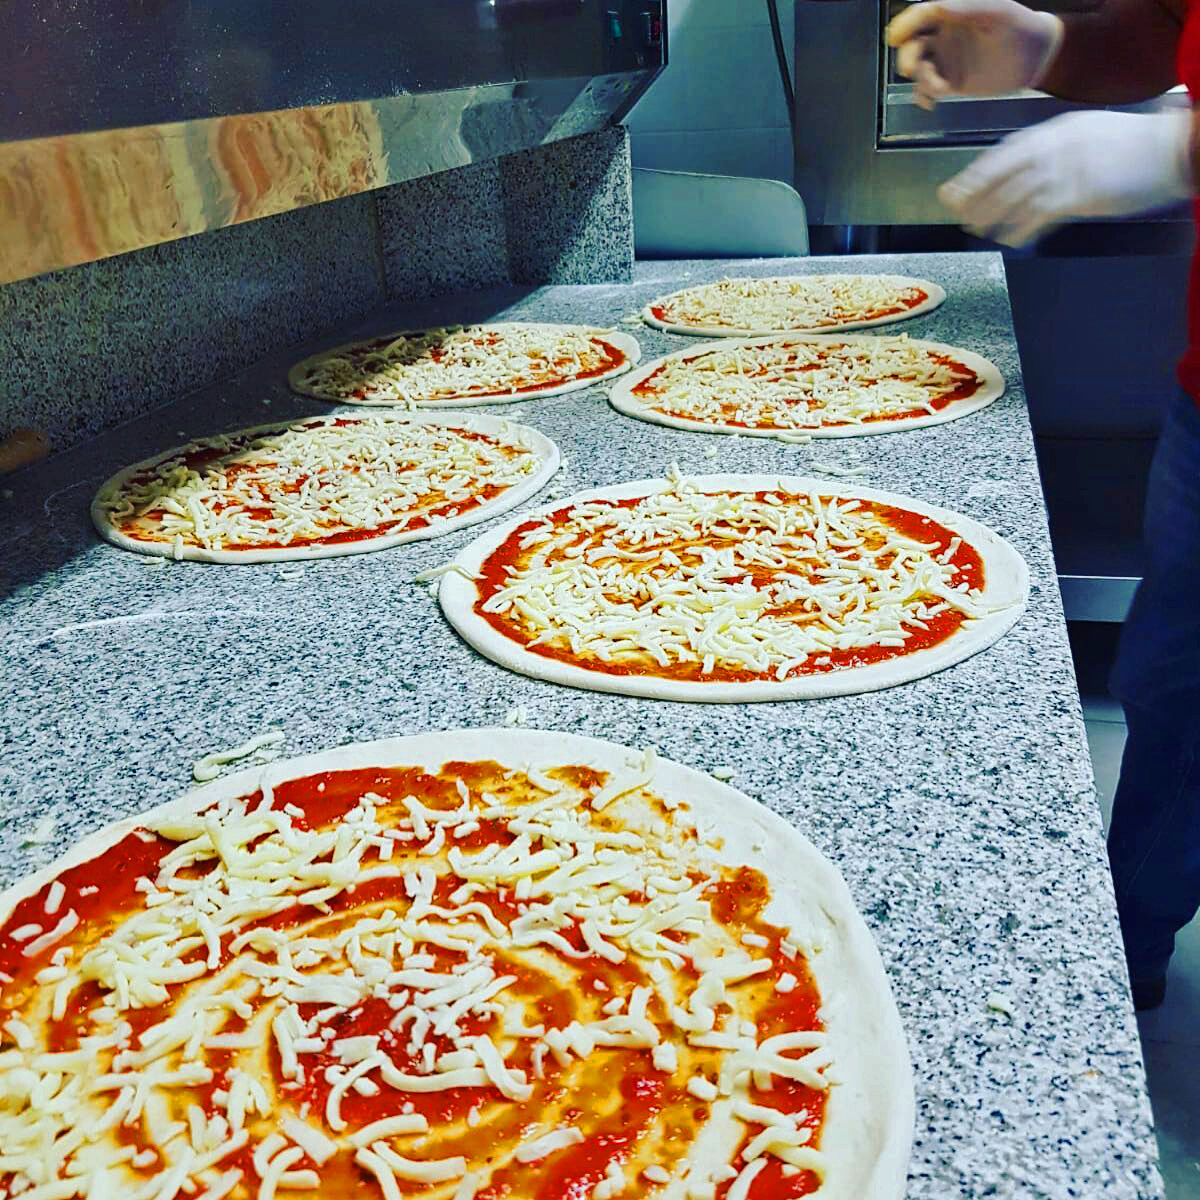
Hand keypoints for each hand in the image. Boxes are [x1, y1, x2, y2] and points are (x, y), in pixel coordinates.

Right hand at [886, 0, 1063, 109]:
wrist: (1035, 58)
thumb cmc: (1019, 27)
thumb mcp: (995, 12)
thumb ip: (965, 7)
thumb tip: (934, 7)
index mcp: (952, 14)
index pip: (922, 15)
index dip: (905, 24)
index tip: (893, 37)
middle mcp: (943, 36)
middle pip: (913, 43)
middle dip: (907, 56)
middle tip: (911, 69)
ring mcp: (945, 59)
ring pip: (918, 68)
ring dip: (921, 80)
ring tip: (940, 89)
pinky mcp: (949, 81)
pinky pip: (926, 89)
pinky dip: (923, 96)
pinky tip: (931, 103)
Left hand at [938, 109, 1193, 246]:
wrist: (1170, 149)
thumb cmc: (1134, 146)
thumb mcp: (1089, 135)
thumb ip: (1058, 149)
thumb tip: (1032, 170)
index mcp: (1056, 130)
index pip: (1006, 151)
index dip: (978, 171)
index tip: (958, 185)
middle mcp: (1055, 147)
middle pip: (1001, 172)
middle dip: (972, 191)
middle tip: (952, 207)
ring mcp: (1065, 170)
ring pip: (1014, 195)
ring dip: (991, 213)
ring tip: (975, 227)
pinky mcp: (1078, 194)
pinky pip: (1038, 215)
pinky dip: (1020, 229)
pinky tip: (1009, 239)